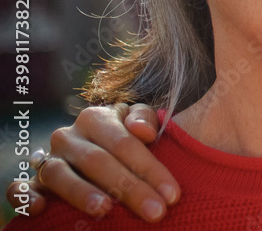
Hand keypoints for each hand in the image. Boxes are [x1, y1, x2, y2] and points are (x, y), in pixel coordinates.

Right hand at [4, 103, 178, 221]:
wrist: (93, 145)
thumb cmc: (123, 137)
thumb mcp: (137, 122)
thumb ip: (144, 119)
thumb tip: (142, 131)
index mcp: (96, 118)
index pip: (125, 143)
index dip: (151, 169)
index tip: (172, 195)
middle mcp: (69, 136)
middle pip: (99, 162)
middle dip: (130, 188)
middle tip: (154, 212)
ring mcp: (48, 159)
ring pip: (60, 174)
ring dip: (82, 193)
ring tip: (105, 209)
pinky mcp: (33, 181)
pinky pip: (21, 187)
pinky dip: (27, 197)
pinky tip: (43, 209)